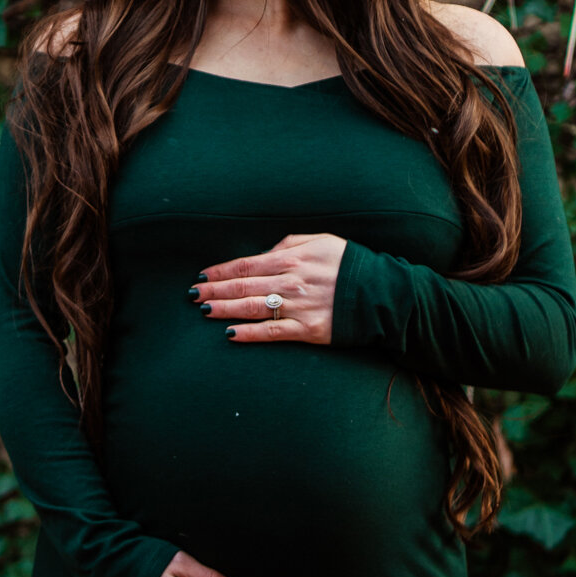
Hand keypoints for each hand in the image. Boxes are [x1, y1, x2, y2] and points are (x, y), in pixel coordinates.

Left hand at [191, 232, 346, 345]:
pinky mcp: (307, 329)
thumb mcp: (322, 241)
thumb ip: (290, 243)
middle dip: (214, 291)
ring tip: (204, 311)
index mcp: (292, 258)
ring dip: (224, 310)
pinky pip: (272, 332)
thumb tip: (266, 253)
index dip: (221, 271)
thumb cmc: (351, 264)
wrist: (383, 294)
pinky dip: (249, 334)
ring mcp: (298, 307)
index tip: (202, 276)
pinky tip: (230, 335)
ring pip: (251, 308)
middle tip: (192, 296)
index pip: (247, 264)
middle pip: (243, 285)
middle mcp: (290, 282)